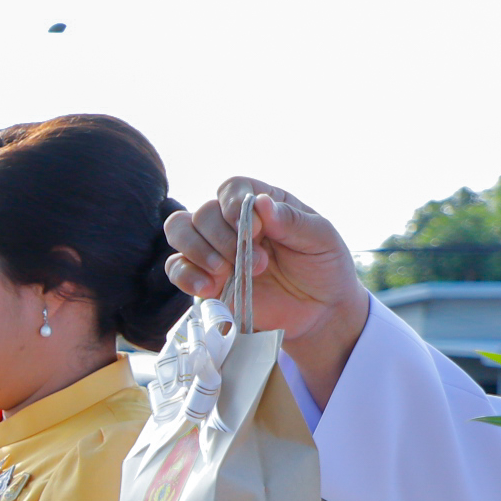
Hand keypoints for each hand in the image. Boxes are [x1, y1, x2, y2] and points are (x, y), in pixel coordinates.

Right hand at [165, 180, 370, 398]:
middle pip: (202, 212)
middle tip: (257, 263)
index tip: (255, 228)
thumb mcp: (321, 239)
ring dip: (199, 251)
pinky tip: (209, 287)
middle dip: (224, 238)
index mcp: (261, 205)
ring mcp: (214, 251)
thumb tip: (260, 203)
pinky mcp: (205, 279)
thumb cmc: (324, 267)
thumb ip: (292, 220)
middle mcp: (232, 223)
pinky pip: (176, 268)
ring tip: (227, 273)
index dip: (233, 204)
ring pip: (180, 231)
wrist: (320, 311)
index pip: (232, 188)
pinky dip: (186, 275)